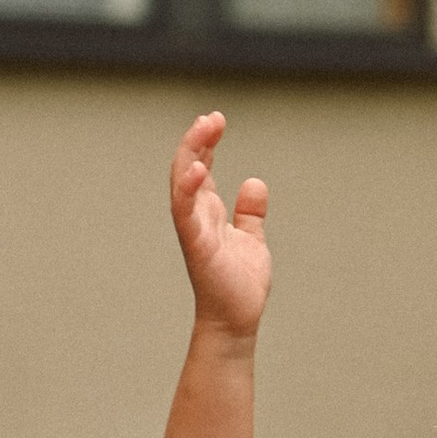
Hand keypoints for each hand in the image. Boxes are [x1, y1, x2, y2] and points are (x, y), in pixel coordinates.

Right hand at [170, 112, 270, 338]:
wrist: (237, 320)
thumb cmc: (239, 284)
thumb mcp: (252, 239)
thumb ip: (250, 212)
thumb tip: (253, 182)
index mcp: (208, 213)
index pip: (201, 168)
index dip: (206, 143)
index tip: (216, 119)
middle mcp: (196, 217)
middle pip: (189, 168)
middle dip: (198, 140)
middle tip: (212, 117)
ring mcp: (194, 229)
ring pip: (183, 184)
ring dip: (191, 154)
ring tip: (203, 128)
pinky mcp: (197, 245)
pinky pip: (186, 213)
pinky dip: (188, 190)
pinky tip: (198, 168)